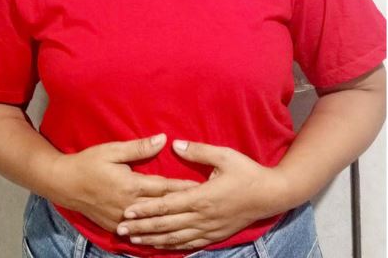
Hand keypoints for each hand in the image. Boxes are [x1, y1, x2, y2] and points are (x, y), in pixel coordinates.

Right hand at [50, 133, 199, 233]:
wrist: (63, 183)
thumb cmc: (89, 162)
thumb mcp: (113, 150)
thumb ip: (139, 147)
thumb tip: (163, 139)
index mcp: (131, 186)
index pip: (164, 188)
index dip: (184, 188)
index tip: (202, 188)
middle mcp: (129, 206)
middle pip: (161, 206)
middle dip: (183, 205)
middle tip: (203, 204)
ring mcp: (122, 219)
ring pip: (152, 222)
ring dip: (170, 220)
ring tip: (189, 220)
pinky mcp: (114, 226)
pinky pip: (139, 230)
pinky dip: (153, 230)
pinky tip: (164, 232)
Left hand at [116, 139, 286, 250]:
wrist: (270, 195)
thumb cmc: (246, 172)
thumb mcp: (224, 155)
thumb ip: (197, 151)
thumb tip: (174, 144)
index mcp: (202, 196)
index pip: (167, 205)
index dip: (146, 209)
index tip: (127, 211)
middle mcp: (202, 216)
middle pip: (166, 225)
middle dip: (141, 227)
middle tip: (120, 229)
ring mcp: (209, 229)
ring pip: (174, 238)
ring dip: (152, 239)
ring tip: (133, 240)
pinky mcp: (215, 235)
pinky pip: (189, 244)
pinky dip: (171, 246)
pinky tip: (159, 246)